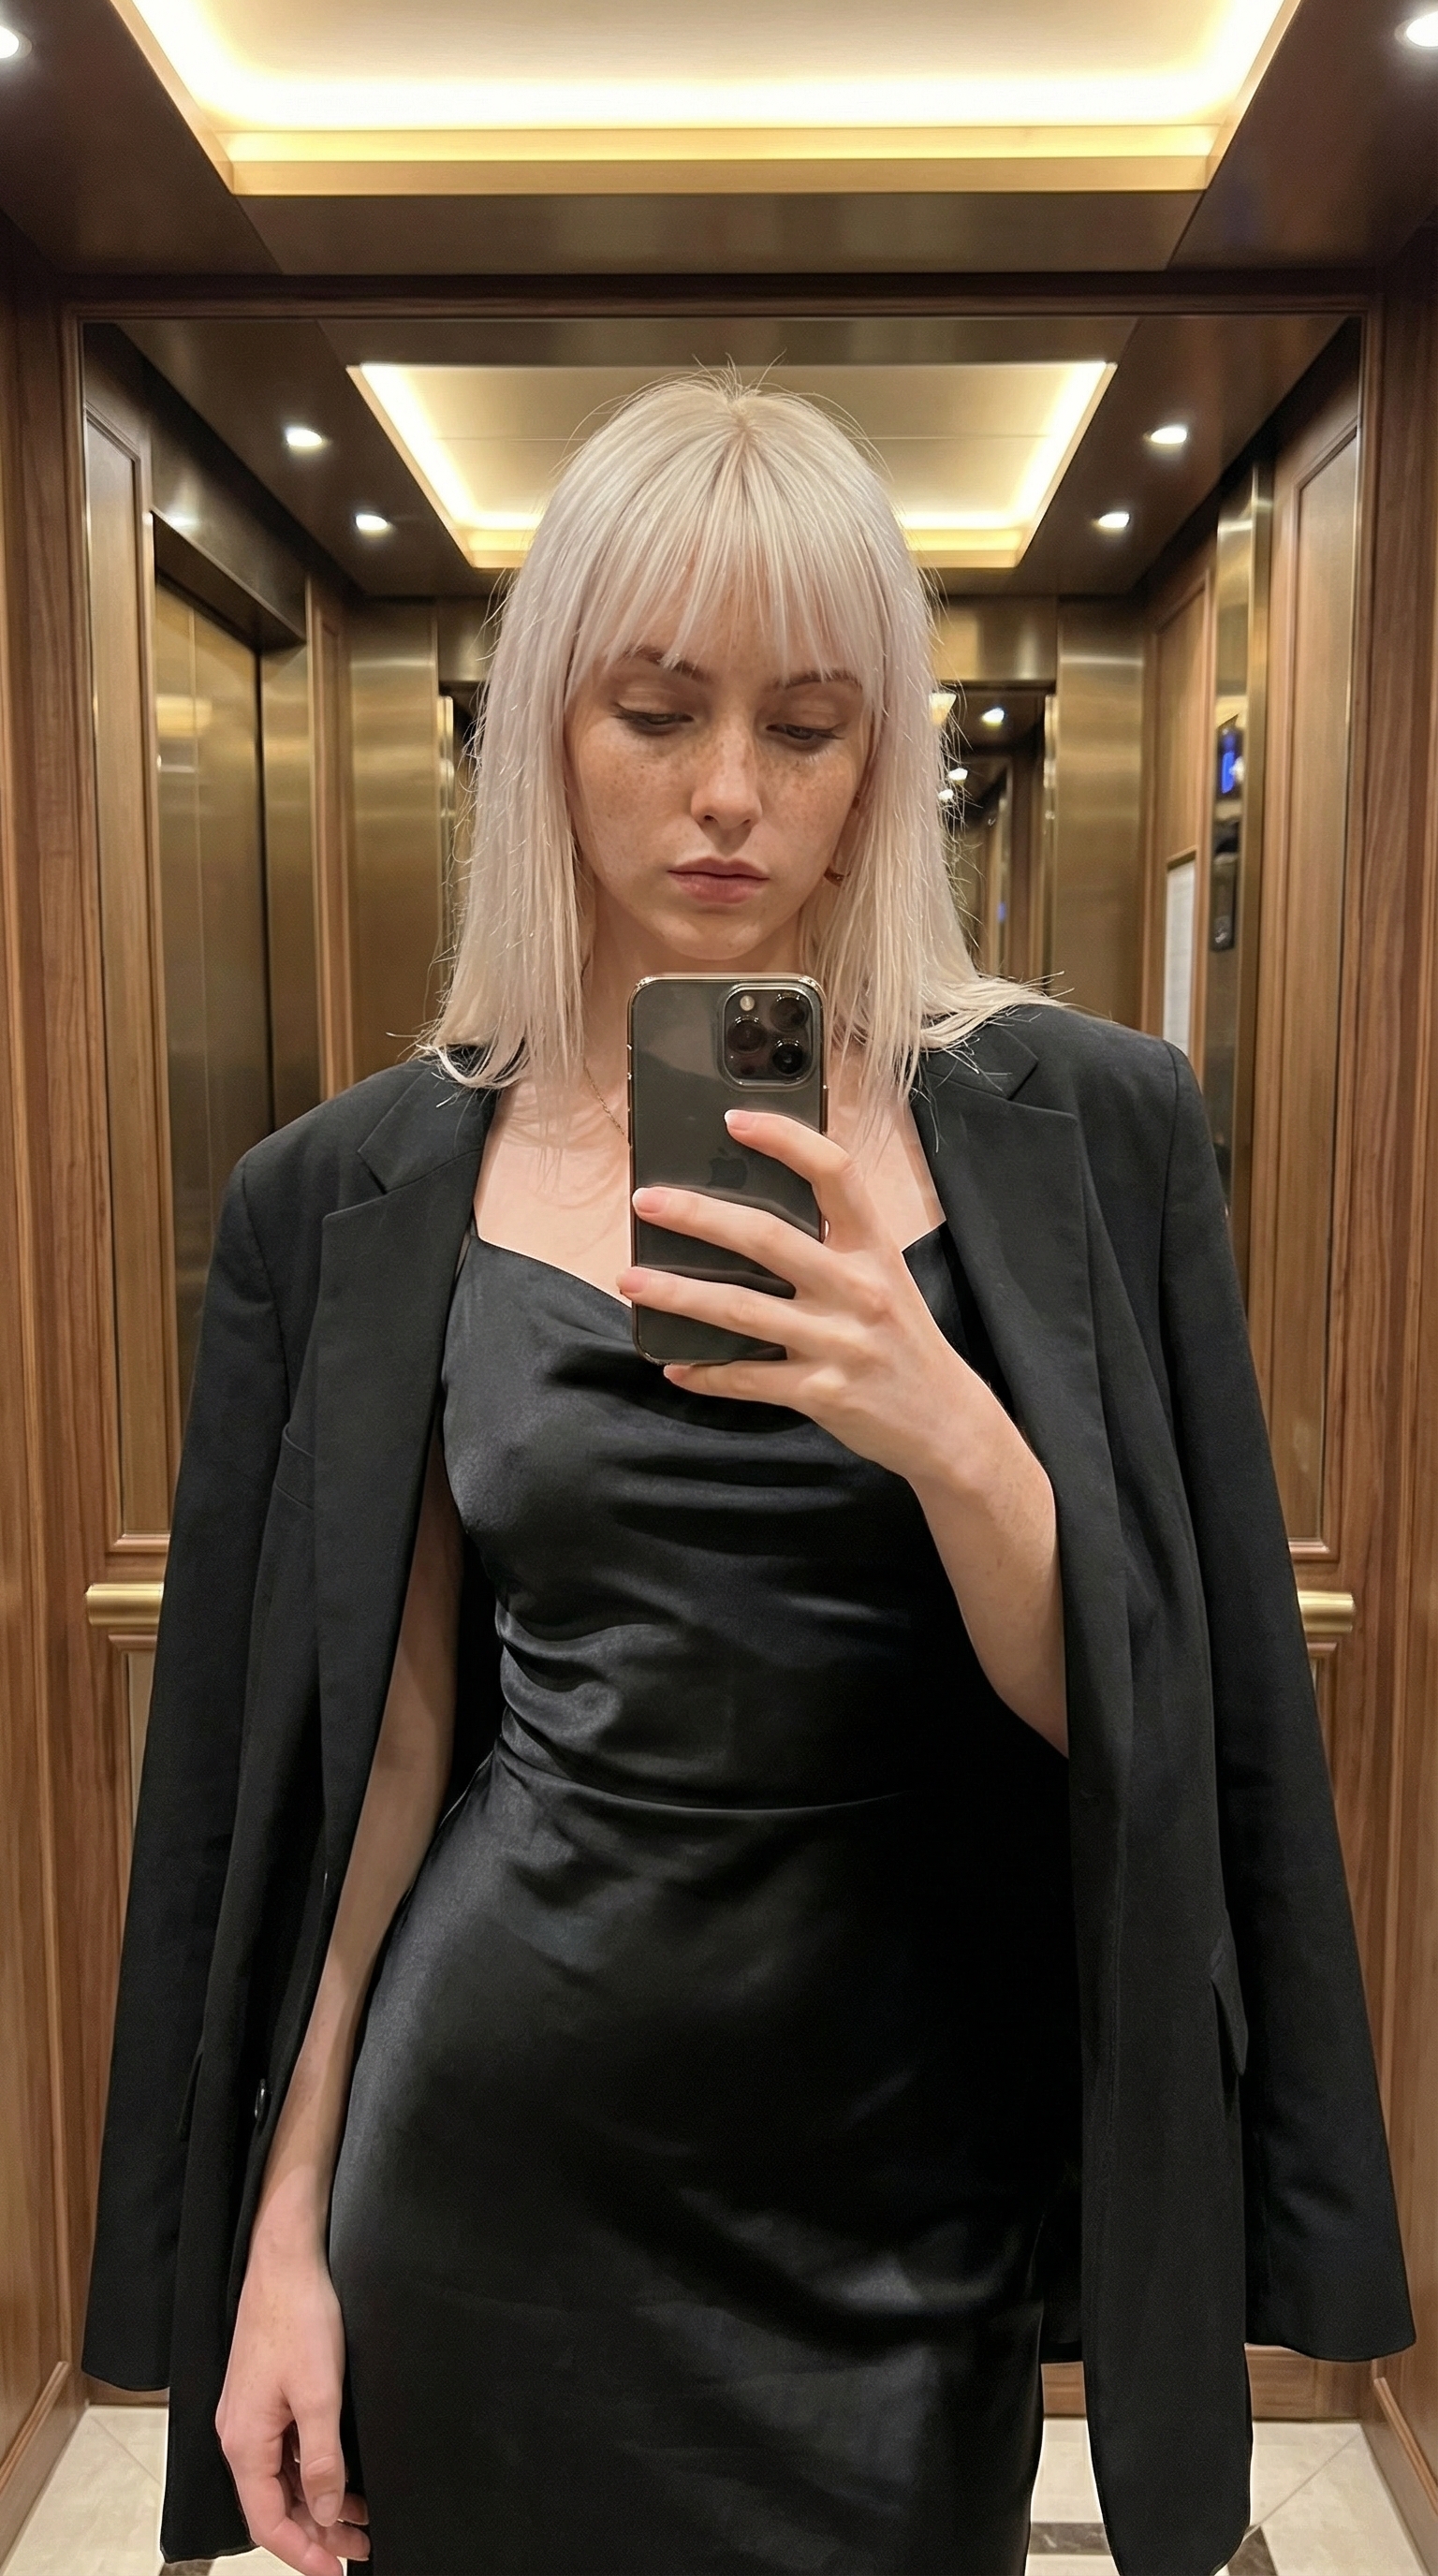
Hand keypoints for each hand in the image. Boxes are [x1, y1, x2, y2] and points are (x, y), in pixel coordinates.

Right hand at [216, 2216, 369, 2572]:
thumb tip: (323, 2511)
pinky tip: (341, 2477)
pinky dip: (312, 2471)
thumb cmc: (299, 2316)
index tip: (333, 2573)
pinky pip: (284, 2451)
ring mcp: (251, 2414)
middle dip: (317, 2532)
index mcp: (244, 2440)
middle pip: (275, 2503)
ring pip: (281, 2478)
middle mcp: (240, 2433)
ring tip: (361, 2520)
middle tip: (360, 2548)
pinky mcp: (265, 2394)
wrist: (286, 2258)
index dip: (301, 2552)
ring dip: (318, 2503)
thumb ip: (320, 2458)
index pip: (267, 2519)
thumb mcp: (319, 2394)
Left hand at [621, 1106, 1066, 1748]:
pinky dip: (706, 1372)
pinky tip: (674, 1364)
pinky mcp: (823, 1393)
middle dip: (699, 1216)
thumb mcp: (885, 1280)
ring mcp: (840, 1342)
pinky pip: (749, 1379)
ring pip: (741, 1309)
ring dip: (677, 1293)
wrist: (948, 1424)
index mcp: (874, 1249)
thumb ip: (833, 1247)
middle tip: (647, 1202)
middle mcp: (859, 1289)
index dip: (785, 1139)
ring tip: (630, 1281)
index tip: (734, 1120)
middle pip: (768, 1238)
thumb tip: (749, 1218)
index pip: (834, 1174)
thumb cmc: (903, 1342)